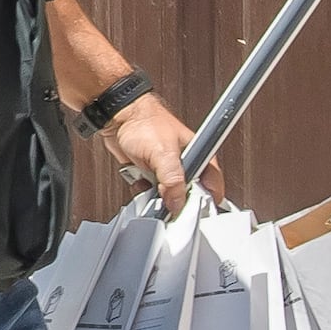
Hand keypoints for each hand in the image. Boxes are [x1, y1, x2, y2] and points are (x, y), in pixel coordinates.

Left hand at [101, 91, 209, 213]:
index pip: (211, 185)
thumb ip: (173, 181)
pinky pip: (152, 192)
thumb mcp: (164, 154)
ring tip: (151, 190)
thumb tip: (177, 204)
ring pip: (168, 195)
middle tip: (167, 203)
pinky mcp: (151, 172)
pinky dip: (145, 192)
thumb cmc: (145, 122)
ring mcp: (168, 168)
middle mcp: (186, 163)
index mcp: (199, 154)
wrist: (119, 116)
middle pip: (189, 194)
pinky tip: (141, 184)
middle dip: (176, 202)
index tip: (191, 213)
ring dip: (158, 198)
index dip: (204, 202)